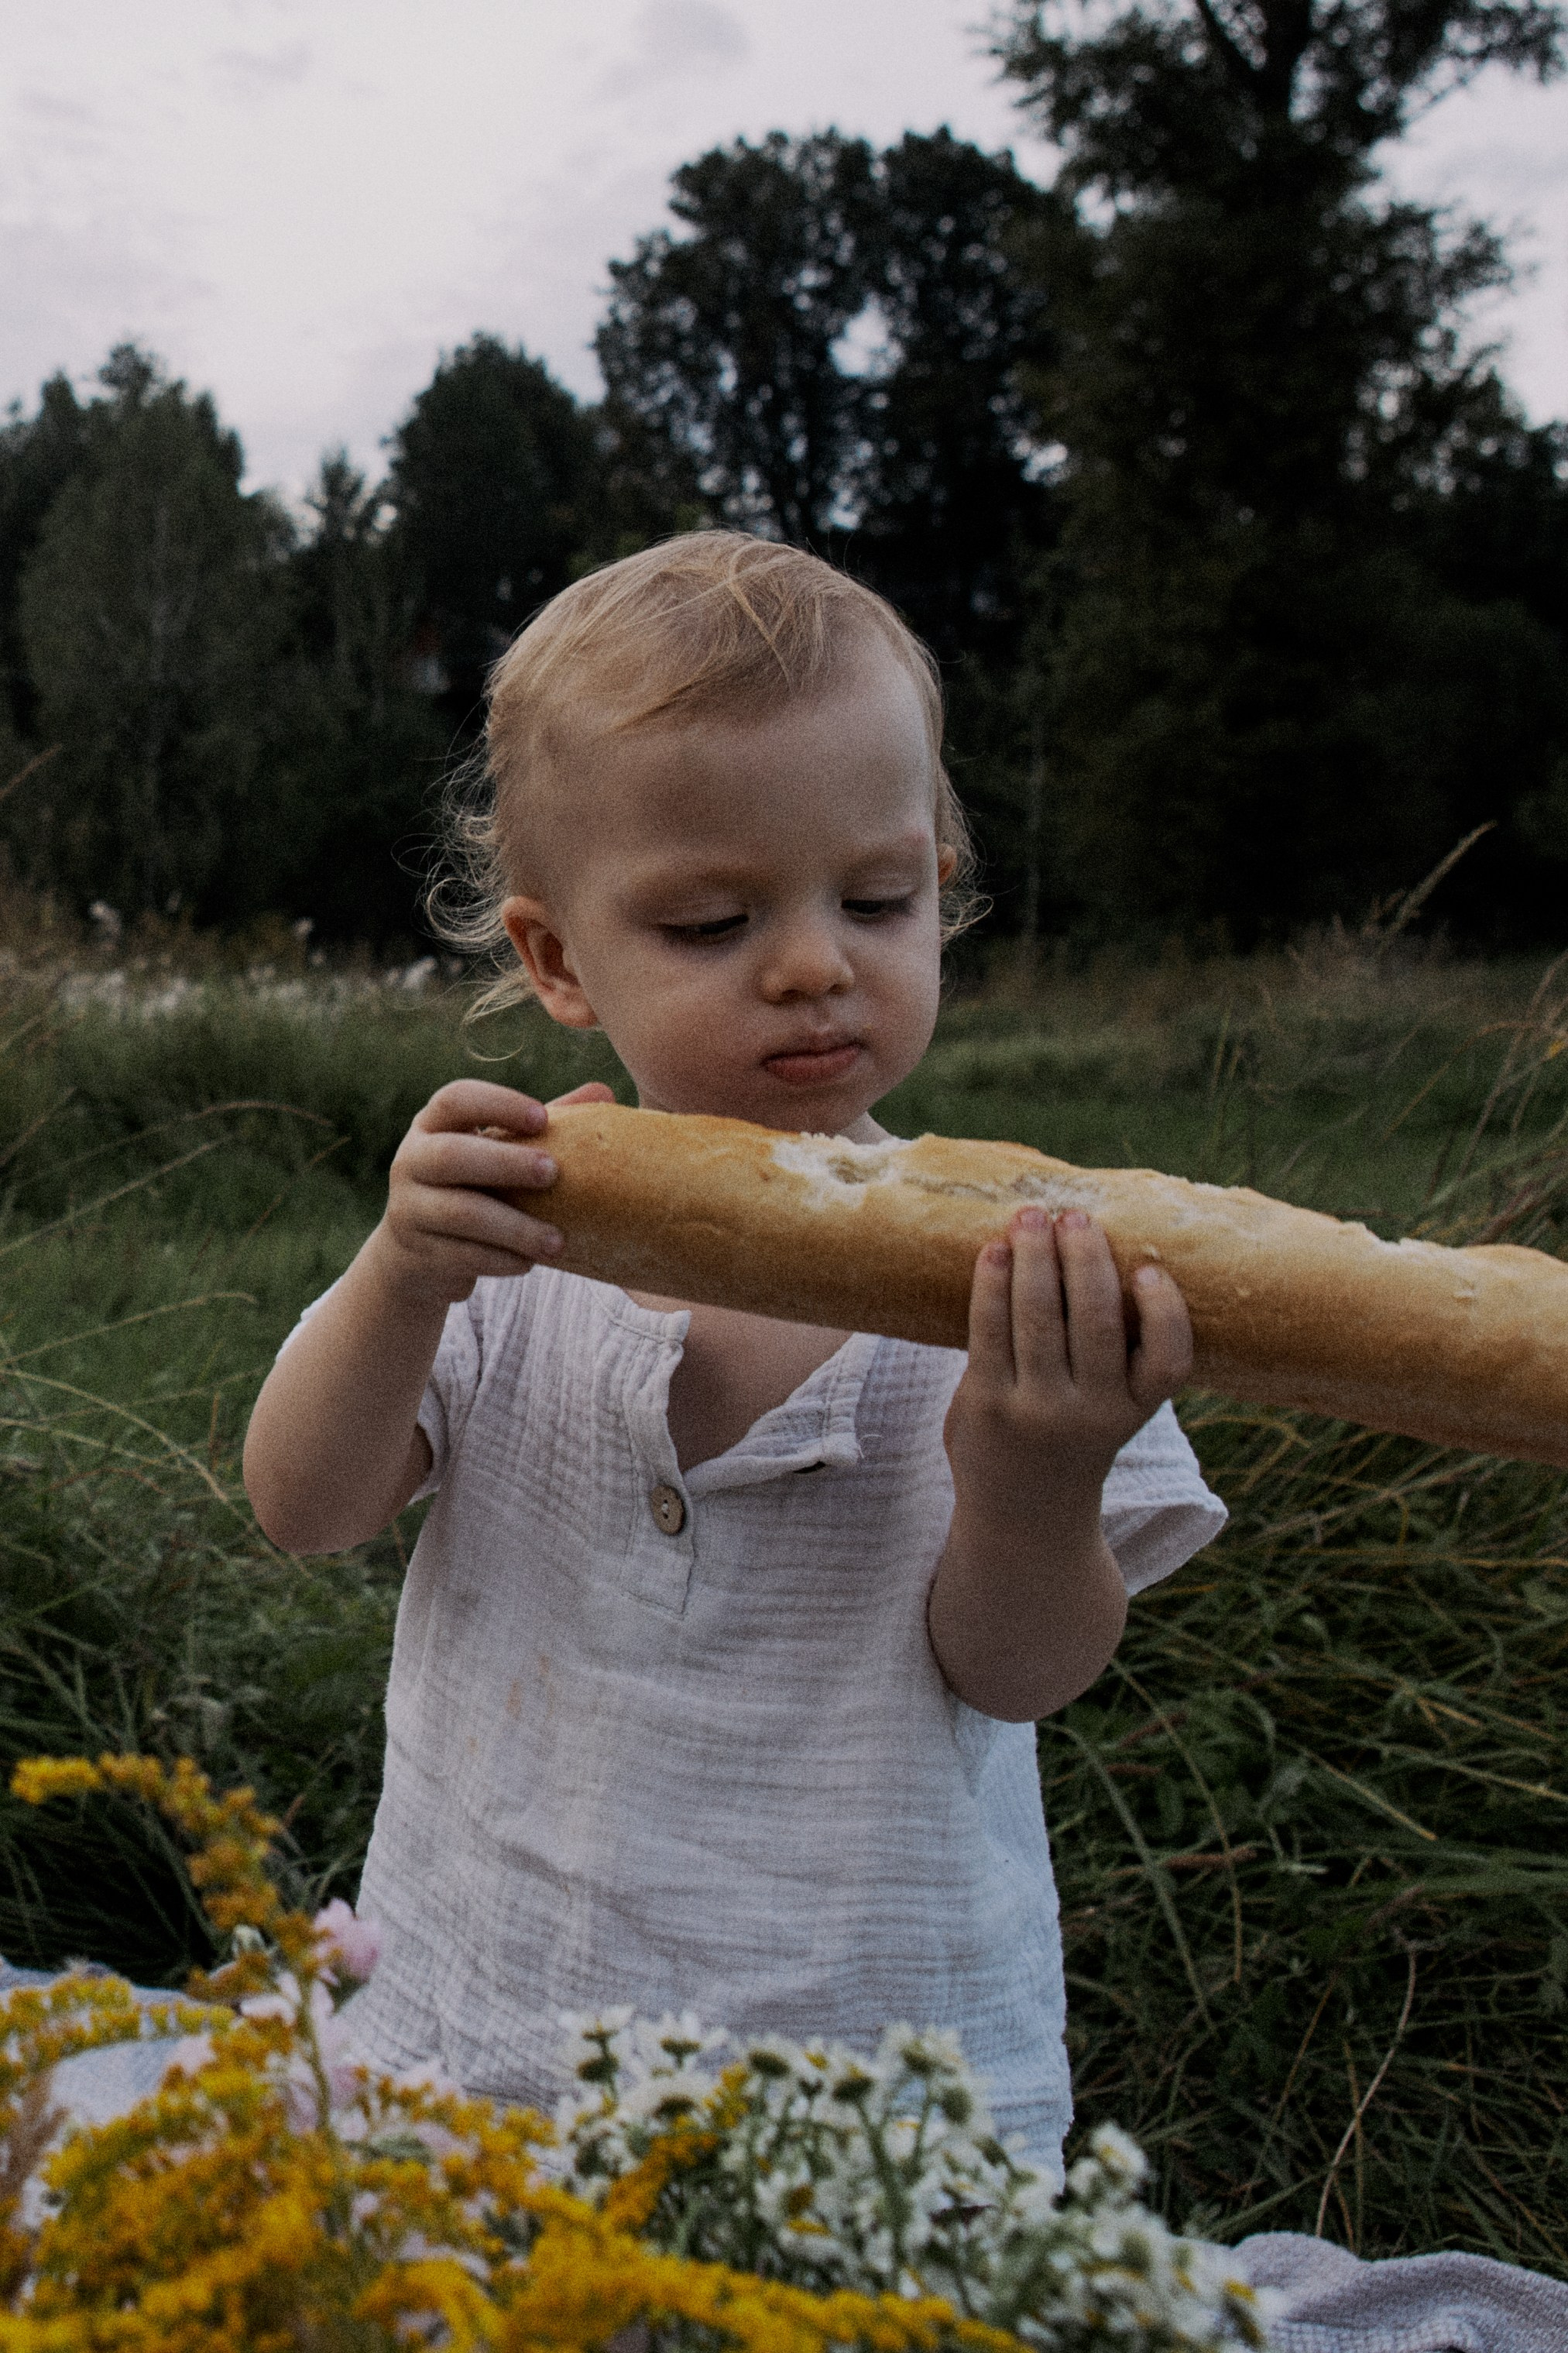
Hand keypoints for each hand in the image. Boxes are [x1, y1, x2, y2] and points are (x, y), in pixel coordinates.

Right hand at [373, 1077, 614, 1306]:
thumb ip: (540, 1125)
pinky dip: (500, 1260)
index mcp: (432, 1126)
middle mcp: (411, 1162)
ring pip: (460, 1214)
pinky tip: (530, 1263)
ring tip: (557, 1241)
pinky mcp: (417, 1254)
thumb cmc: (472, 1187)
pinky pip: (461, 1256)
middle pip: (451, 1155)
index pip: (456, 1100)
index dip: (498, 1105)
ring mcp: (409, 1210)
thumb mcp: (496, 1151)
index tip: (542, 1117)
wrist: (415, 1255)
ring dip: (513, 1227)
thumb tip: (604, 1092)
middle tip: (553, 1173)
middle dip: (505, 1162)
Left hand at [943, 1207, 1192, 1527]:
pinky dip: (993, 1284)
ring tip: (1030, 1217)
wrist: (1022, 1516)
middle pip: (1095, 1323)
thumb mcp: (1109, 1409)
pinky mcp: (986, 1404)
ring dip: (1035, 1257)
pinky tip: (994, 1252)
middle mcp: (1091, 1414)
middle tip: (1075, 1215)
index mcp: (1132, 1411)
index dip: (1165, 1313)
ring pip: (1039, 1318)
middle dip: (1085, 1258)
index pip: (1168, 1363)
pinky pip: (989, 1330)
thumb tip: (1093, 1250)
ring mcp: (1036, 1411)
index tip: (1149, 1270)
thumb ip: (1111, 1352)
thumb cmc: (1069, 1439)